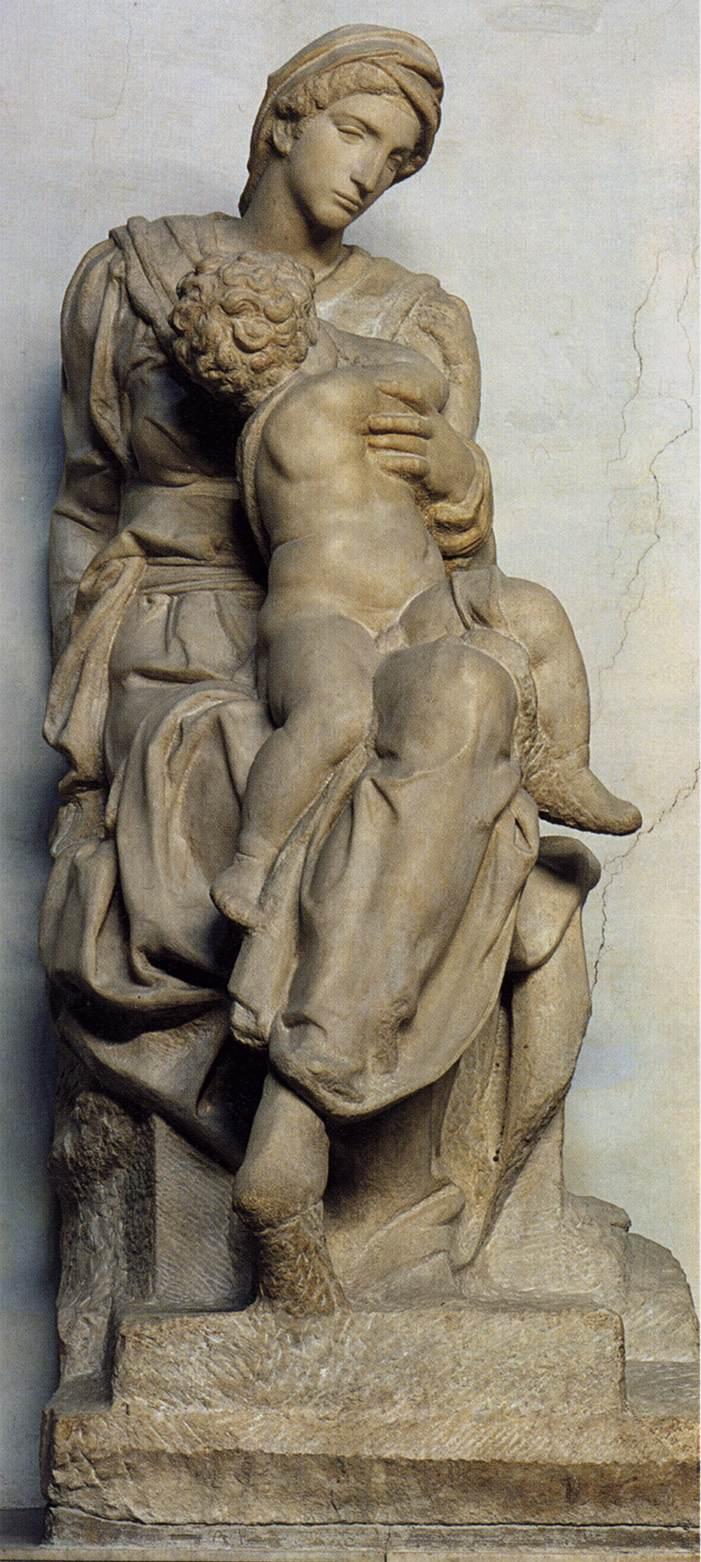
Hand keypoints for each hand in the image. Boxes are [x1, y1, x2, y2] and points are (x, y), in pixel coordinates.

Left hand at [366, 377, 475, 503]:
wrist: (464, 472)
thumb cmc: (437, 446)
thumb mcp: (431, 426)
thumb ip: (408, 416)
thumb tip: (377, 401)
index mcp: (431, 417)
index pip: (418, 398)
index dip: (399, 389)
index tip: (378, 383)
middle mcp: (433, 432)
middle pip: (414, 423)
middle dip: (391, 421)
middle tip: (370, 421)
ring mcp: (433, 451)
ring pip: (413, 443)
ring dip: (391, 441)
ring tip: (370, 442)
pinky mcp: (432, 471)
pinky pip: (416, 465)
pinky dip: (399, 462)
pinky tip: (383, 462)